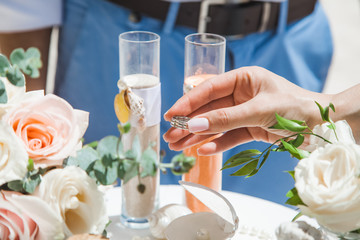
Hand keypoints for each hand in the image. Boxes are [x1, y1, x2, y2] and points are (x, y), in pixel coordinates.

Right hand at [163, 66, 331, 154]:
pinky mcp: (250, 129)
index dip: (187, 102)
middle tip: (170, 136)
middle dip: (188, 123)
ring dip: (196, 136)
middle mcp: (240, 94)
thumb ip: (225, 118)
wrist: (324, 126)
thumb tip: (194, 125)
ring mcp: (244, 112)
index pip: (208, 89)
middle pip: (207, 109)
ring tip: (177, 146)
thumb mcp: (259, 110)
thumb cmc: (296, 107)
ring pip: (215, 125)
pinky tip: (201, 150)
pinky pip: (228, 137)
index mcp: (243, 79)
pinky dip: (216, 144)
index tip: (171, 115)